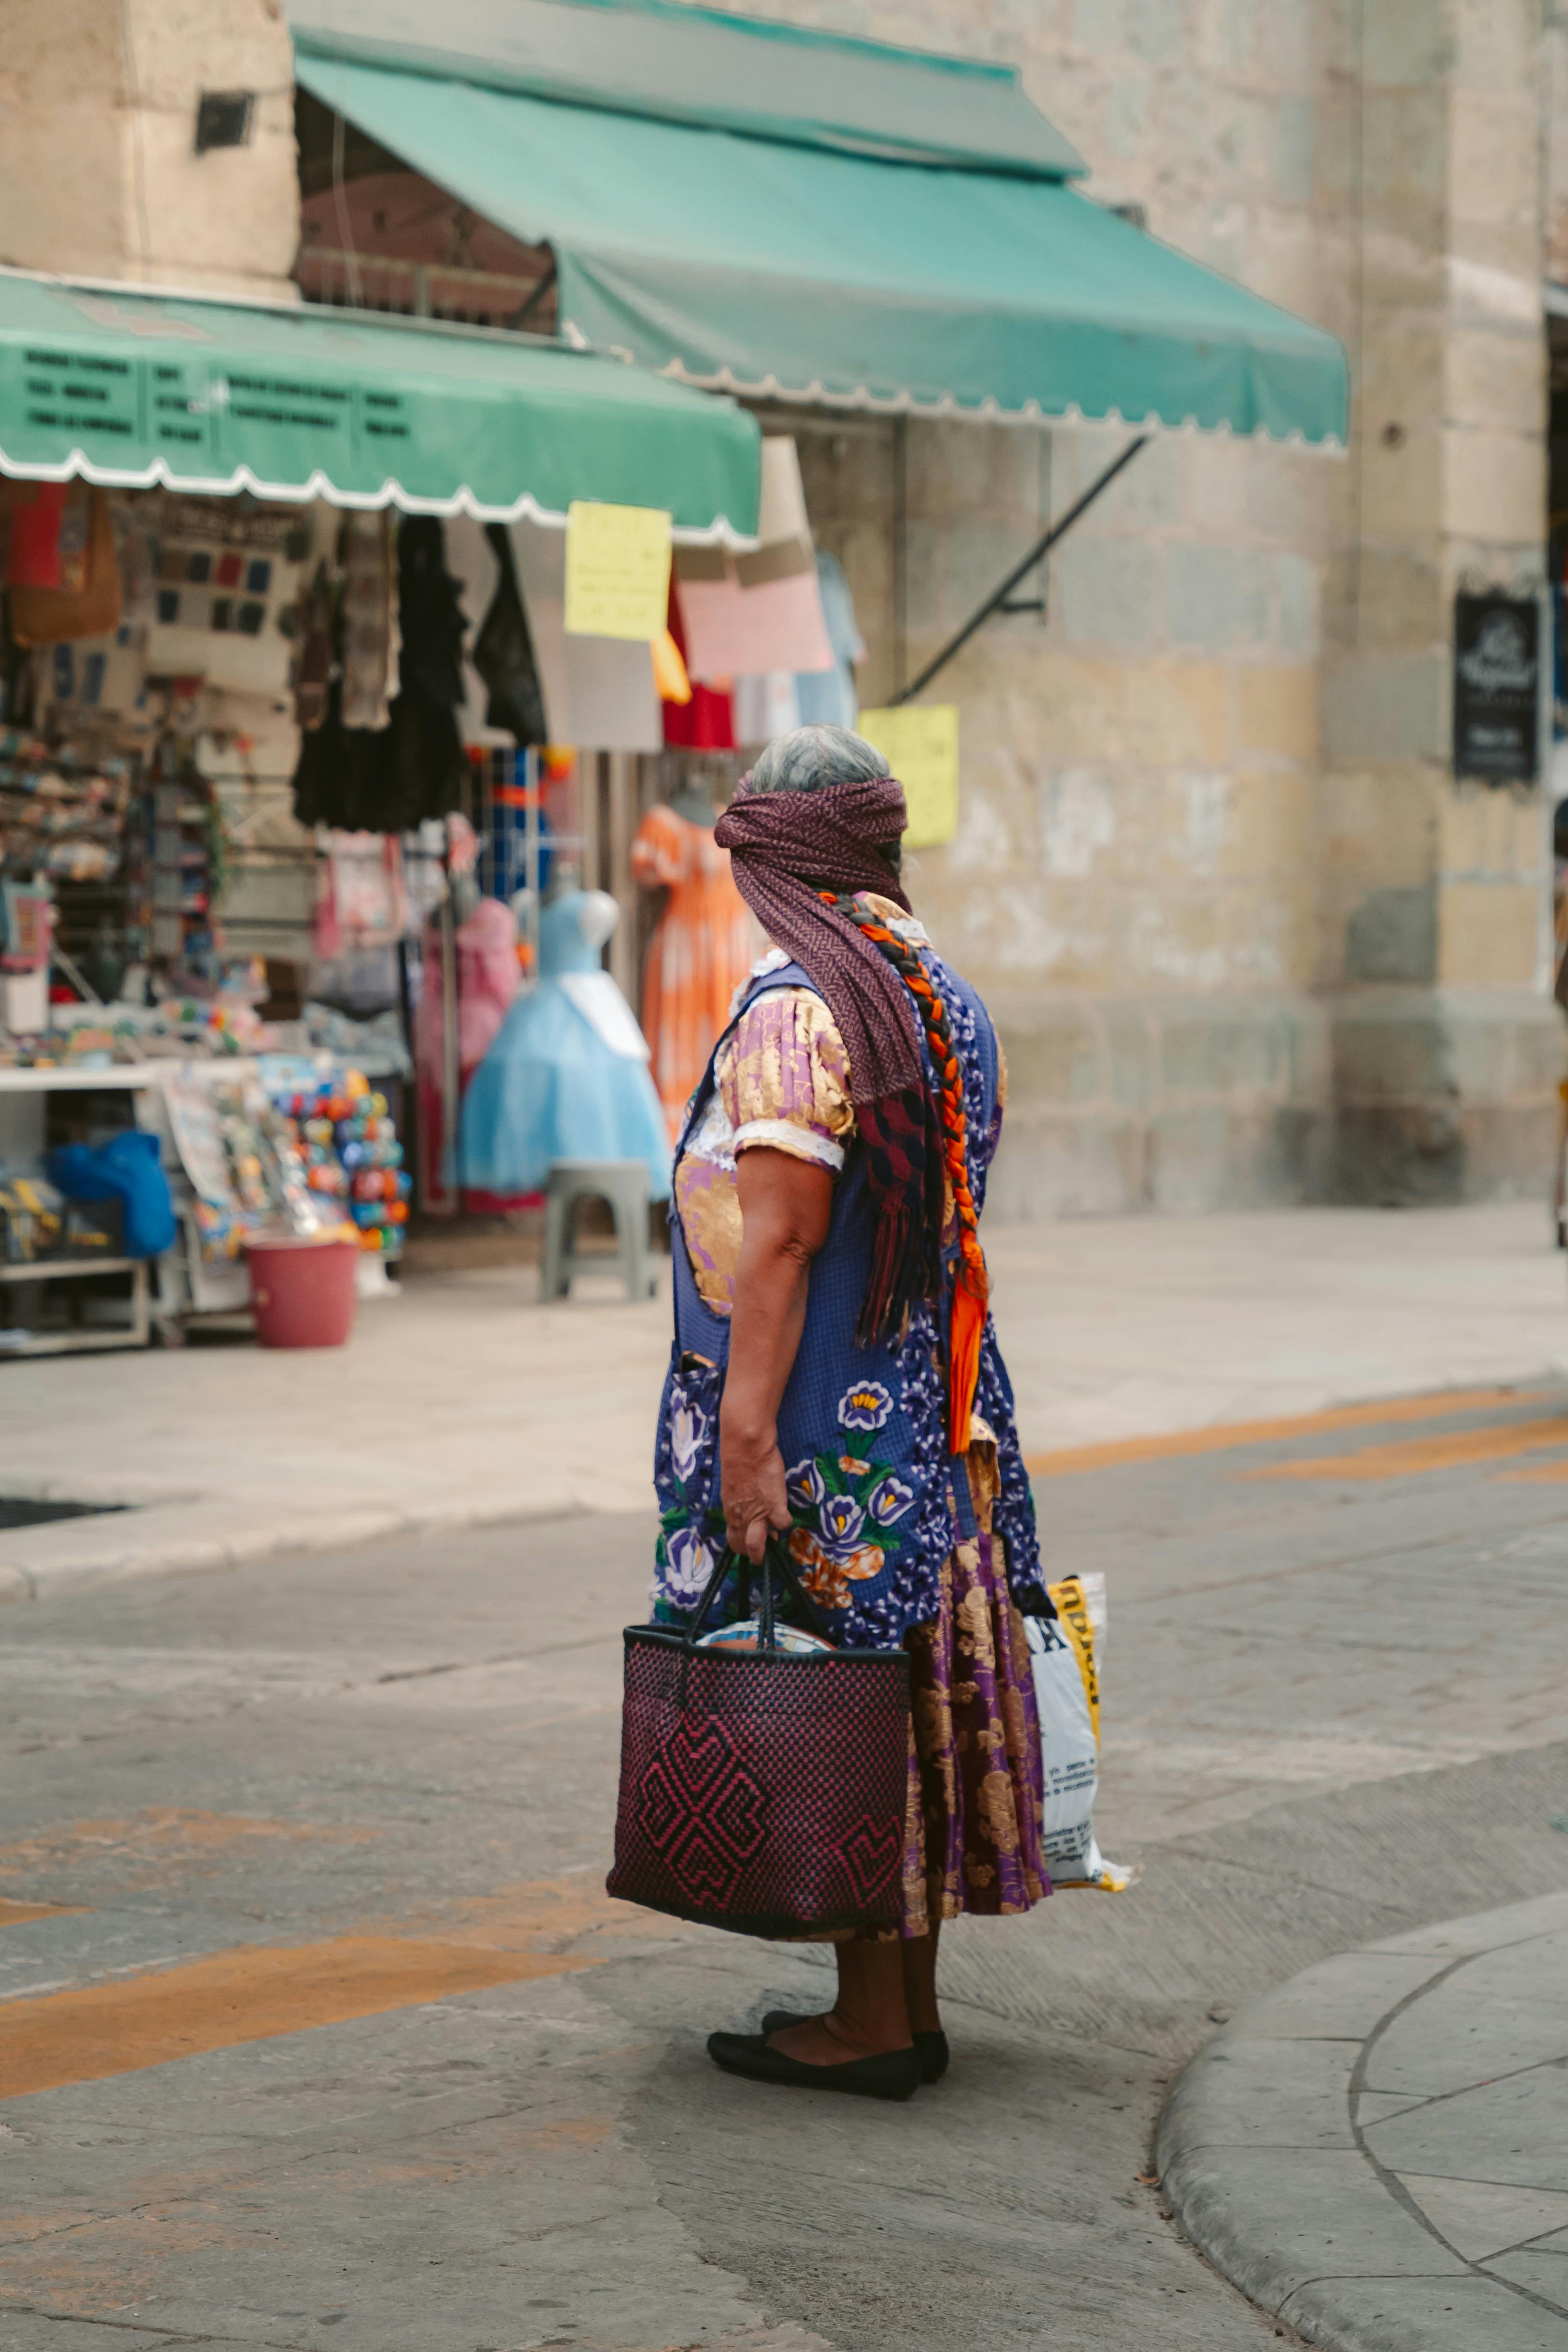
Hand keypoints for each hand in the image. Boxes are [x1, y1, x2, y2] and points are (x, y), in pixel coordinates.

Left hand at [721, 1423, 790, 1564]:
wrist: (745, 1447)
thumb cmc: (738, 1462)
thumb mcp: (734, 1488)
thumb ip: (740, 1503)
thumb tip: (751, 1514)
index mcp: (730, 1512)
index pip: (733, 1541)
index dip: (743, 1547)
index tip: (751, 1545)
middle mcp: (741, 1517)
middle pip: (744, 1547)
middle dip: (755, 1554)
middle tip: (765, 1549)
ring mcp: (757, 1512)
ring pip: (757, 1545)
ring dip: (768, 1546)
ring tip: (775, 1540)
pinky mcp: (774, 1504)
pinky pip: (783, 1523)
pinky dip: (785, 1522)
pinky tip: (784, 1512)